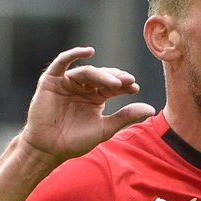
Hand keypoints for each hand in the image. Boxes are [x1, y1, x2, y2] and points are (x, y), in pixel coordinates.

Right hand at [20, 47, 154, 165]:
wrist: (49, 149)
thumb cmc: (75, 141)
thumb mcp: (104, 129)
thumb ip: (125, 117)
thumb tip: (152, 109)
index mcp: (96, 97)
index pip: (113, 86)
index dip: (124, 85)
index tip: (135, 87)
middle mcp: (83, 87)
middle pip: (102, 77)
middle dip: (116, 78)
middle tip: (128, 81)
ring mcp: (67, 82)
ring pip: (87, 72)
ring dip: (102, 74)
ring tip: (115, 82)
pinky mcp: (51, 80)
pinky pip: (62, 62)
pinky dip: (74, 54)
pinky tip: (88, 51)